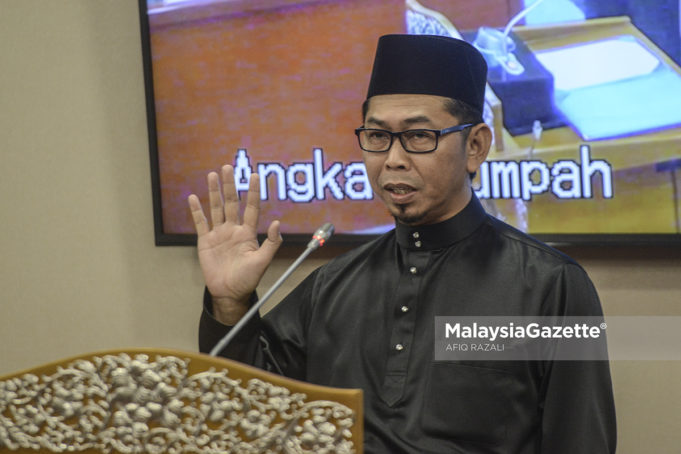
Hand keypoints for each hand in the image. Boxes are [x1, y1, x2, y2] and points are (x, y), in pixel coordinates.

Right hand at [188, 165, 281, 323]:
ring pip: (216, 208)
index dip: (253, 192)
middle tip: (228, 167)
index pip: (251, 208)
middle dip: (230, 185)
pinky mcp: (205, 241)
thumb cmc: (247, 279)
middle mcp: (233, 230)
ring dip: (214, 192)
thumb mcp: (262, 261)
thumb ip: (271, 243)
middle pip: (231, 203)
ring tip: (212, 175)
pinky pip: (200, 222)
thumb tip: (278, 224)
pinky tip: (194, 197)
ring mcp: (219, 234)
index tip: (254, 175)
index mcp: (248, 233)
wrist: (229, 293)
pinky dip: (196, 210)